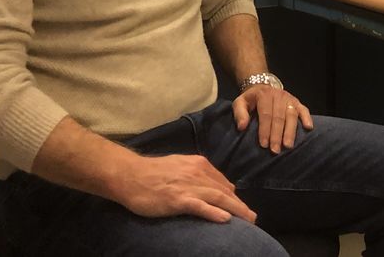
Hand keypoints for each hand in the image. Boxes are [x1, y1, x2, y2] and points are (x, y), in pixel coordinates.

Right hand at [116, 152, 255, 224]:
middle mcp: (197, 172)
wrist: (130, 175)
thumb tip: (215, 186)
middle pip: (225, 191)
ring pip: (218, 198)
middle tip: (253, 218)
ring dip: (237, 210)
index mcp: (199, 164)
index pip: (222, 182)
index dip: (234, 197)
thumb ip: (197, 174)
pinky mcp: (178, 199)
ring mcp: (188, 186)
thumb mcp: (179, 166)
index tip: (242, 208)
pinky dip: (214, 212)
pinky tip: (225, 219)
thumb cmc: (153, 173)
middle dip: (241, 205)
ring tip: (249, 220)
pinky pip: (200, 206)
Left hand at [233, 86, 313, 153]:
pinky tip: (308, 128)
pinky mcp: (297, 102)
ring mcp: (289, 98)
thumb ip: (239, 114)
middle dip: (277, 135)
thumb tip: (242, 127)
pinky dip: (307, 118)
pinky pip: (304, 109)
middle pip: (279, 117)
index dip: (265, 130)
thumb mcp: (240, 103)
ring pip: (291, 115)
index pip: (265, 114)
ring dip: (290, 131)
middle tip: (275, 150)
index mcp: (264, 95)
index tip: (264, 145)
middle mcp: (278, 95)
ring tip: (288, 146)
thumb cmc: (251, 100)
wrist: (262, 87)